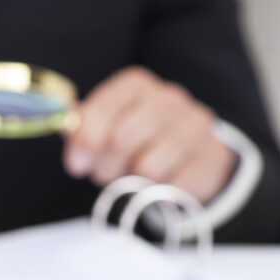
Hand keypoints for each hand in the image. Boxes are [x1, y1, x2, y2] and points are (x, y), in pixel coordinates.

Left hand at [64, 66, 236, 202]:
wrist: (194, 157)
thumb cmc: (139, 143)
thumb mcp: (106, 131)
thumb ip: (81, 131)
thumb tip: (68, 139)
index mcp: (136, 86)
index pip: (103, 108)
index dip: (85, 140)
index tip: (77, 164)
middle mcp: (169, 97)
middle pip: (123, 138)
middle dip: (105, 167)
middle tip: (106, 175)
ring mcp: (195, 125)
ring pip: (148, 166)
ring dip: (133, 183)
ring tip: (135, 178)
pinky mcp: (211, 156)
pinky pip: (173, 185)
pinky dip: (160, 193)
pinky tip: (161, 184)